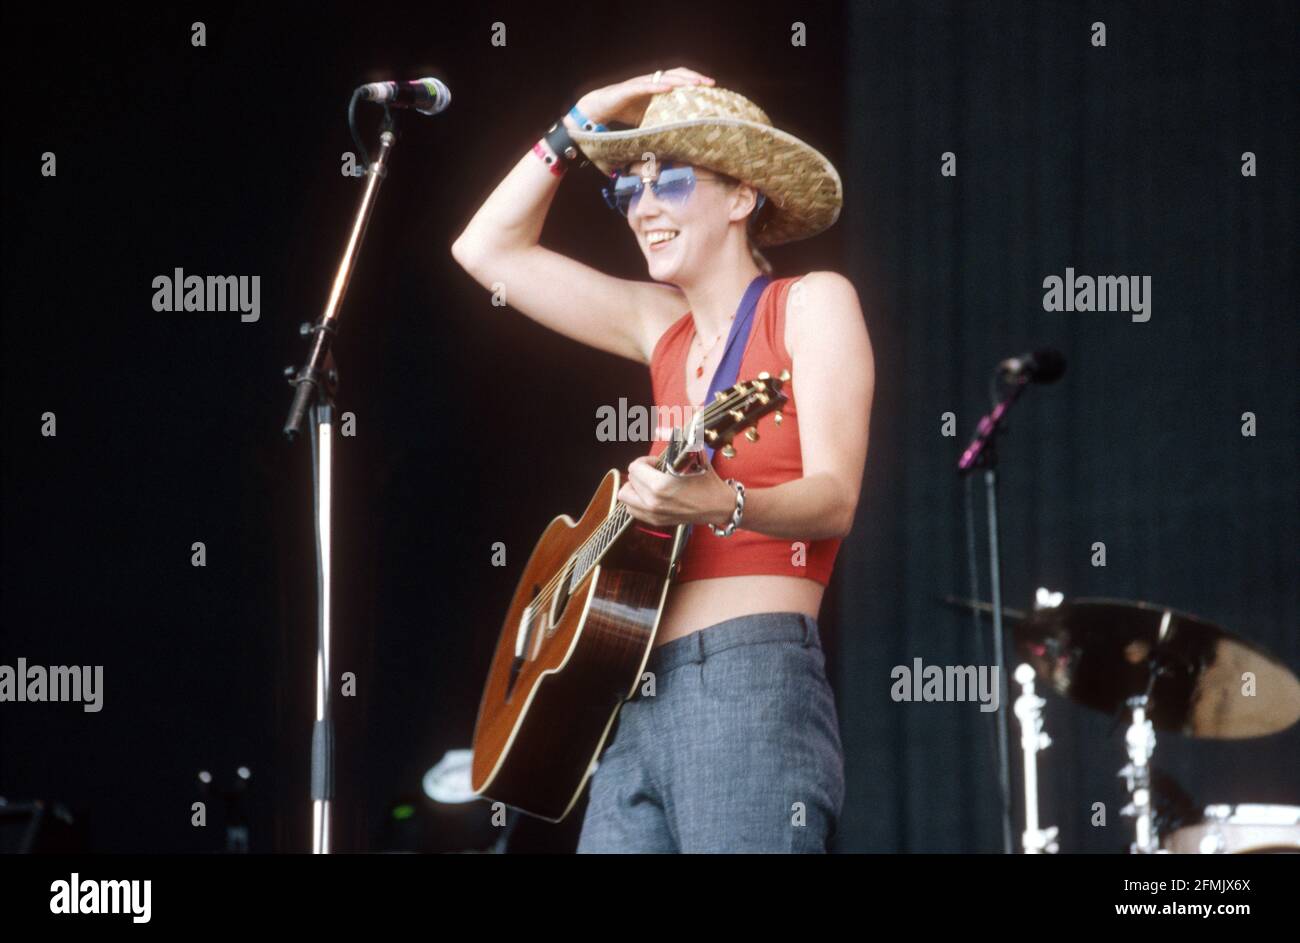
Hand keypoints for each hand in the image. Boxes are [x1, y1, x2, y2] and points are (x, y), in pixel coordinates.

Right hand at [569, 68, 714, 129]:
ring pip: (664, 77)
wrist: (598, 108)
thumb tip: (672, 145)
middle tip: (710, 84)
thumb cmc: (622, 113)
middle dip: (694, 78)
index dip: (695, 81)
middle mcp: (651, 82)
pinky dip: (657, 85)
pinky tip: (669, 87)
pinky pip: (645, 85)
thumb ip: (658, 126)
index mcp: (657, 88)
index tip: (710, 87)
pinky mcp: (629, 89)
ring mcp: (640, 84)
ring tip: (695, 83)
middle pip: (677, 75)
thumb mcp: (646, 121)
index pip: (680, 80)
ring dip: (681, 80)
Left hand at [617, 454, 735, 528]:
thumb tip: (666, 429)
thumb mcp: (695, 457)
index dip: (645, 461)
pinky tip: (649, 495)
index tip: (656, 462)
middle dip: (638, 474)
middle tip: (652, 471)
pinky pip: (633, 510)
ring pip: (626, 499)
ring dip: (634, 488)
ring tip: (648, 484)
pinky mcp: (656, 522)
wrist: (720, 506)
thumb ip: (679, 443)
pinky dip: (636, 501)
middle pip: (628, 483)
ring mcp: (654, 514)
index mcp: (660, 486)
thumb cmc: (708, 483)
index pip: (635, 468)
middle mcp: (653, 502)